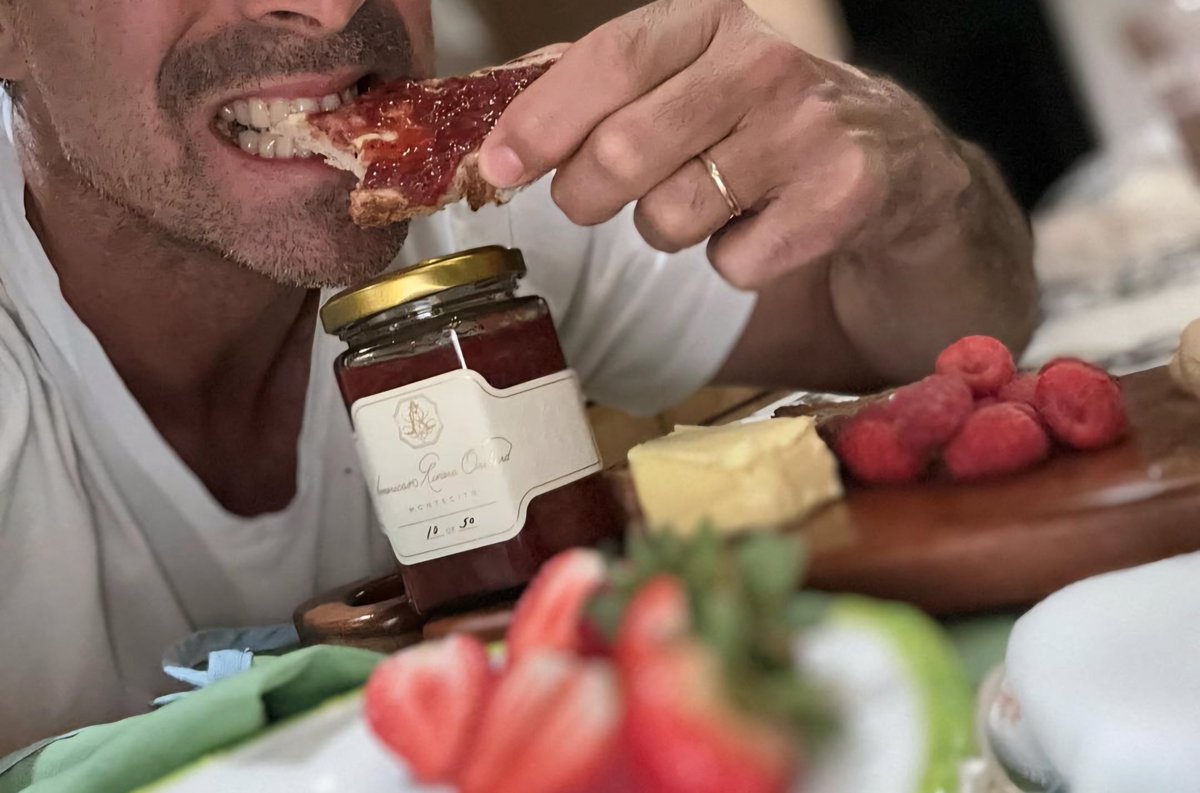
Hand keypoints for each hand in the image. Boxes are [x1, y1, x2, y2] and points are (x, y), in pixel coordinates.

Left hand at [478, 0, 972, 290]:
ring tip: (714, 204)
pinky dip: (736, 265)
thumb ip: (601, 84)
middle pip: (625, 150)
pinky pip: (735, 264)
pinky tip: (768, 229)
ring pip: (672, 217)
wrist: (903, 170)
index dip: (541, 120)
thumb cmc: (771, 126)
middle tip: (601, 201)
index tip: (497, 167)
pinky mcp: (849, 194)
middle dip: (591, 195)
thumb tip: (492, 104)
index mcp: (712, 22)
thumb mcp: (691, 81)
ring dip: (671, 231)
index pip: (610, 60)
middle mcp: (766, 61)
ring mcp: (812, 126)